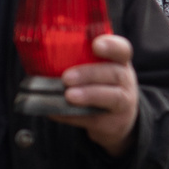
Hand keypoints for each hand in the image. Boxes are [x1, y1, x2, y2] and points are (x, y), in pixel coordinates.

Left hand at [60, 33, 139, 153]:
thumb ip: (80, 59)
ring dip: (89, 95)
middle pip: (115, 74)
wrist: (117, 118)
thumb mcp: (99, 68)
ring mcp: (123, 103)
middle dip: (90, 74)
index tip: (96, 45)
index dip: (112, 46)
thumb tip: (42, 56)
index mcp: (120, 62)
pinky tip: (55, 111)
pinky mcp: (113, 123)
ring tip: (68, 96)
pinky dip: (73, 116)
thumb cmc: (101, 84)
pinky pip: (94, 119)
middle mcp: (126, 81)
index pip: (122, 50)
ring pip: (113, 97)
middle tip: (66, 77)